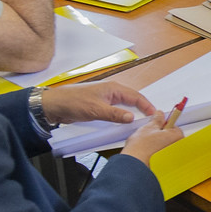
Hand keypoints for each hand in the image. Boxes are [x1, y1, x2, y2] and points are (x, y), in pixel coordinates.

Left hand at [39, 79, 156, 125]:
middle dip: (142, 108)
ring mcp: (105, 99)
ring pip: (124, 106)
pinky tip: (124, 123)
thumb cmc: (74, 102)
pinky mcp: (99, 106)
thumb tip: (131, 118)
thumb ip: (115, 114)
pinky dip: (122, 116)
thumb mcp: (96, 110)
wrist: (55, 105)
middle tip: (151, 119)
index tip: (155, 114)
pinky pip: (116, 111)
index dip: (146, 105)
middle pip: (132, 100)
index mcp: (113, 88)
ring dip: (132, 112)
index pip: (136, 96)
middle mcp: (111, 92)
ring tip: (141, 122)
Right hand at [121, 114, 183, 166]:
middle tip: (150, 135)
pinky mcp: (166, 163)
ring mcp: (173, 156)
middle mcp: (178, 147)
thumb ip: (157, 119)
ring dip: (158, 143)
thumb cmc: (141, 148)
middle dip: (160, 134)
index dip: (162, 124)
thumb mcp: (149, 127)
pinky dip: (157, 152)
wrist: (135, 164)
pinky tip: (148, 152)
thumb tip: (160, 114)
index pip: (173, 124)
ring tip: (148, 144)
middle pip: (170, 135)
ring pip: (165, 144)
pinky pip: (163, 153)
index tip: (157, 125)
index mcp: (177, 136)